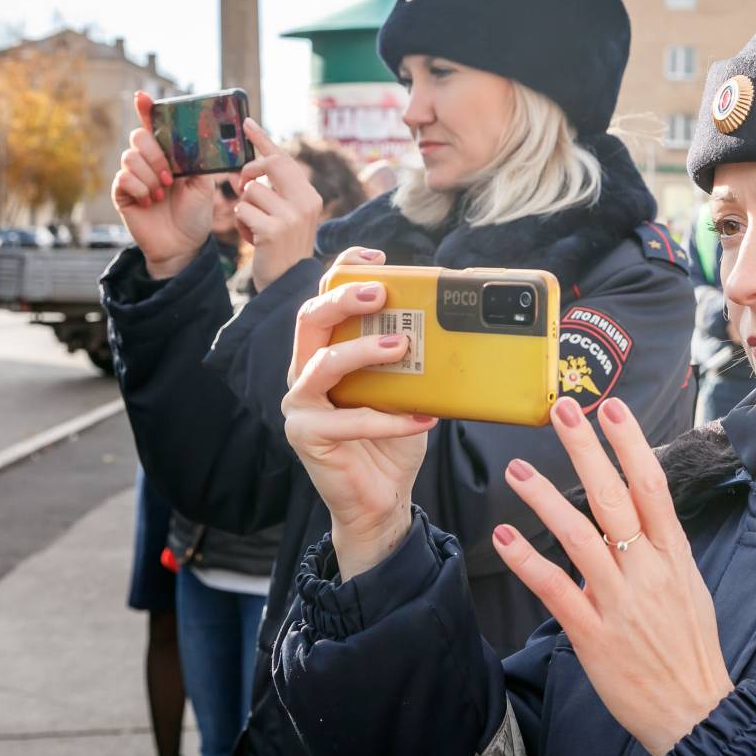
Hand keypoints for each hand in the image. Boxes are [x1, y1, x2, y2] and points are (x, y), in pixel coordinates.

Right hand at [110, 91, 213, 278]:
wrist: (184, 244)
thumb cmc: (195, 214)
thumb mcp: (204, 184)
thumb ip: (196, 160)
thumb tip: (192, 138)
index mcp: (169, 154)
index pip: (153, 125)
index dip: (146, 109)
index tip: (142, 96)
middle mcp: (148, 160)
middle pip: (138, 136)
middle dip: (155, 155)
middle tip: (171, 177)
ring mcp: (133, 175)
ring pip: (130, 157)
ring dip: (151, 176)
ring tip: (162, 194)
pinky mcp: (122, 191)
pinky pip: (124, 177)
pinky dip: (141, 188)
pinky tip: (150, 201)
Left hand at [235, 119, 322, 290]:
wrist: (287, 285)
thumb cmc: (282, 249)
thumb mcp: (289, 216)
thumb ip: (279, 191)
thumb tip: (256, 166)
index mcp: (310, 196)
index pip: (284, 159)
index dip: (263, 140)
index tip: (247, 123)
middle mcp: (306, 202)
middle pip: (269, 166)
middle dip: (249, 171)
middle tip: (241, 185)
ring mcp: (292, 216)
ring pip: (250, 191)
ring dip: (244, 209)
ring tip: (255, 228)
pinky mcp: (273, 230)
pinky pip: (242, 211)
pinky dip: (241, 225)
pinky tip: (252, 239)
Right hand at [281, 246, 435, 579]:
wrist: (383, 499)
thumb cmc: (392, 440)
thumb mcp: (408, 390)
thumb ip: (414, 360)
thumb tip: (455, 325)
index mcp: (325, 353)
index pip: (324, 300)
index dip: (344, 272)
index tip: (377, 257)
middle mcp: (304, 373)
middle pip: (310, 320)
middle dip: (344, 298)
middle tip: (382, 293)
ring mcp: (300, 405)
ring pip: (322, 364)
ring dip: (364, 351)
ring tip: (402, 347)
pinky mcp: (307, 436)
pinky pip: (349, 420)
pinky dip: (390, 419)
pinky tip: (423, 418)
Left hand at [492, 396, 733, 755]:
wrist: (694, 711)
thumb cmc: (689, 649)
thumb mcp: (688, 587)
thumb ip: (660, 548)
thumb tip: (639, 512)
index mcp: (674, 555)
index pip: (652, 485)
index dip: (631, 442)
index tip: (611, 407)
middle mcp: (648, 570)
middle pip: (616, 497)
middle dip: (588, 449)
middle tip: (562, 409)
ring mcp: (620, 602)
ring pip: (581, 536)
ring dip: (546, 499)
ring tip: (518, 469)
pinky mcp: (593, 634)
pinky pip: (556, 590)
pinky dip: (528, 561)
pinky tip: (504, 537)